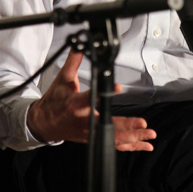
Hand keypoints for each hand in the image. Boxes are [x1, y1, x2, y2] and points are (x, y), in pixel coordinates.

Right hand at [27, 49, 156, 150]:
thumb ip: (74, 61)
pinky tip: (145, 146)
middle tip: (143, 123)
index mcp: (74, 104)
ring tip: (149, 133)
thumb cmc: (54, 101)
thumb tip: (80, 44)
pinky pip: (113, 146)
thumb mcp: (62, 79)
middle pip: (106, 125)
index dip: (104, 93)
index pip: (90, 97)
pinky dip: (130, 147)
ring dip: (133, 139)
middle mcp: (83, 121)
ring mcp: (88, 133)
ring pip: (112, 139)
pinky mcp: (93, 139)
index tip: (118, 88)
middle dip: (126, 126)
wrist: (43, 123)